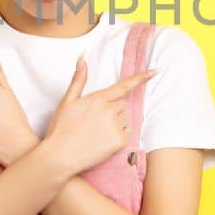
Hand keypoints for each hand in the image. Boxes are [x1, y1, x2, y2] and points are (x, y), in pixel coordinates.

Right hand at [41, 56, 158, 174]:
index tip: (155, 71)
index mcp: (98, 99)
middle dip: (113, 110)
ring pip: (124, 119)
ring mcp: (115, 126)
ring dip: (116, 123)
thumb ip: (78, 79)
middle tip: (95, 122)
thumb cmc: (60, 129)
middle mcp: (109, 110)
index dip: (141, 78)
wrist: (60, 156)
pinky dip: (118, 136)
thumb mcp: (67, 101)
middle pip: (121, 105)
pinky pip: (126, 134)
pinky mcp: (119, 142)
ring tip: (96, 133)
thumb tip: (83, 57)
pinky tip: (102, 141)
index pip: (123, 86)